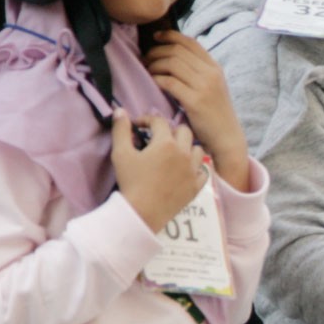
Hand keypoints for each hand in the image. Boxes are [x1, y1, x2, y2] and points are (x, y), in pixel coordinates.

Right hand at [111, 110, 208, 231]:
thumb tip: (120, 110)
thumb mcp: (121, 153)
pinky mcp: (197, 186)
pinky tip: (187, 169)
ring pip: (198, 149)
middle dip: (171, 130)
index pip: (159, 121)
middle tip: (158, 138)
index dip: (147, 119)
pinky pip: (203, 171)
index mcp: (166, 143)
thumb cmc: (131, 182)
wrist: (142, 213)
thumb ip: (121, 130)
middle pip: (184, 130)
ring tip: (175, 152)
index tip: (138, 125)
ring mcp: (193, 170)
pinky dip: (197, 167)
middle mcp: (184, 153)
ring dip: (187, 146)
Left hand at [144, 31, 249, 189]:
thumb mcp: (212, 86)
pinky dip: (157, 79)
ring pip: (172, 63)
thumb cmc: (214, 113)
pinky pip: (169, 82)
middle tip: (146, 59)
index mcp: (215, 67)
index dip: (170, 35)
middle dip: (157, 51)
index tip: (156, 37)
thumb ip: (198, 71)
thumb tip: (173, 56)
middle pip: (177, 51)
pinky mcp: (195, 100)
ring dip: (154, 64)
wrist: (226, 137)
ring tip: (148, 71)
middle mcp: (211, 73)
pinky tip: (153, 82)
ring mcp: (204, 86)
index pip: (190, 42)